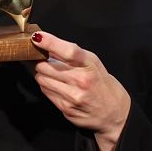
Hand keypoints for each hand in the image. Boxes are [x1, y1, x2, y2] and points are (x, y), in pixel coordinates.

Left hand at [29, 31, 130, 150]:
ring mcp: (73, 96)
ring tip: (54, 76)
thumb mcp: (92, 63)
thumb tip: (47, 43)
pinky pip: (46, 92)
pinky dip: (47, 87)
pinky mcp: (66, 108)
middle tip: (47, 62)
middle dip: (42, 62)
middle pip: (45, 66)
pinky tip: (58, 87)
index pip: (68, 51)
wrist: (114, 112)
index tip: (37, 37)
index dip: (50, 42)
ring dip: (43, 75)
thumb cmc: (102, 84)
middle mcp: (82, 80)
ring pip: (42, 79)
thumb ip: (72, 54)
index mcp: (90, 65)